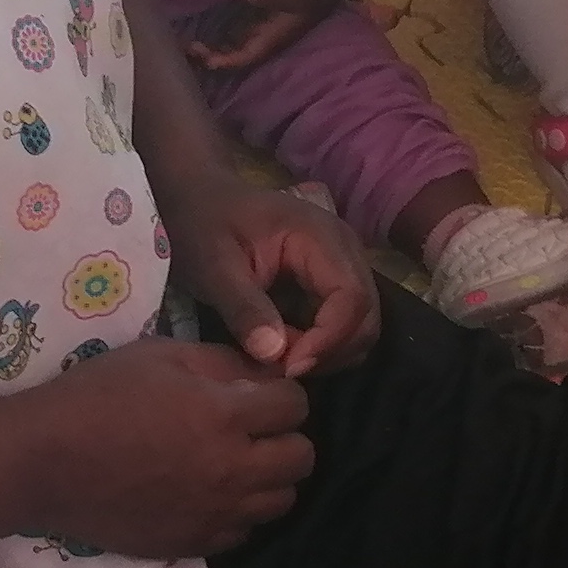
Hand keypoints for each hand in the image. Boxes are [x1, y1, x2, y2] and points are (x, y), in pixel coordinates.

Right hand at [21, 339, 315, 555]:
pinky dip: (238, 511)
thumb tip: (264, 373)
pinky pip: (244, 532)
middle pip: (302, 458)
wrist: (44, 463)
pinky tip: (210, 493)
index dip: (281, 394)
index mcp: (225, 416)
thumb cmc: (97, 396)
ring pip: (281, 501)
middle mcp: (231, 469)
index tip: (259, 394)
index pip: (296, 405)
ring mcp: (215, 513)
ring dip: (267, 478)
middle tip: (253, 429)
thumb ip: (222, 363)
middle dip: (284, 436)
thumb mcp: (161, 356)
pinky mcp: (193, 543)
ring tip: (235, 463)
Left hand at [175, 180, 378, 377]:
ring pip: (362, 328)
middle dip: (329, 352)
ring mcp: (345, 267)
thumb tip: (274, 355)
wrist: (201, 202)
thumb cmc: (204, 226)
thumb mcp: (213, 266)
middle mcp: (346, 251)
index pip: (352, 297)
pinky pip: (346, 326)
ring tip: (278, 355)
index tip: (287, 365)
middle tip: (279, 364)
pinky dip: (321, 347)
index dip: (328, 340)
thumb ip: (243, 308)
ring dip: (326, 354)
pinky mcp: (335, 284)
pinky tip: (284, 346)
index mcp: (321, 237)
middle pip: (366, 318)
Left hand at [187, 0, 336, 78]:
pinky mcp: (244, 30)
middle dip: (208, 60)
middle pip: (229, 61)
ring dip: (205, 53)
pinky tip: (191, 37)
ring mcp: (250, 39)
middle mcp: (257, 45)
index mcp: (268, 42)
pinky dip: (209, 43)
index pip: (244, 57)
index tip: (206, 58)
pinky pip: (223, 43)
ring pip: (224, 53)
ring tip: (182, 46)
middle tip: (186, 49)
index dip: (225, 60)